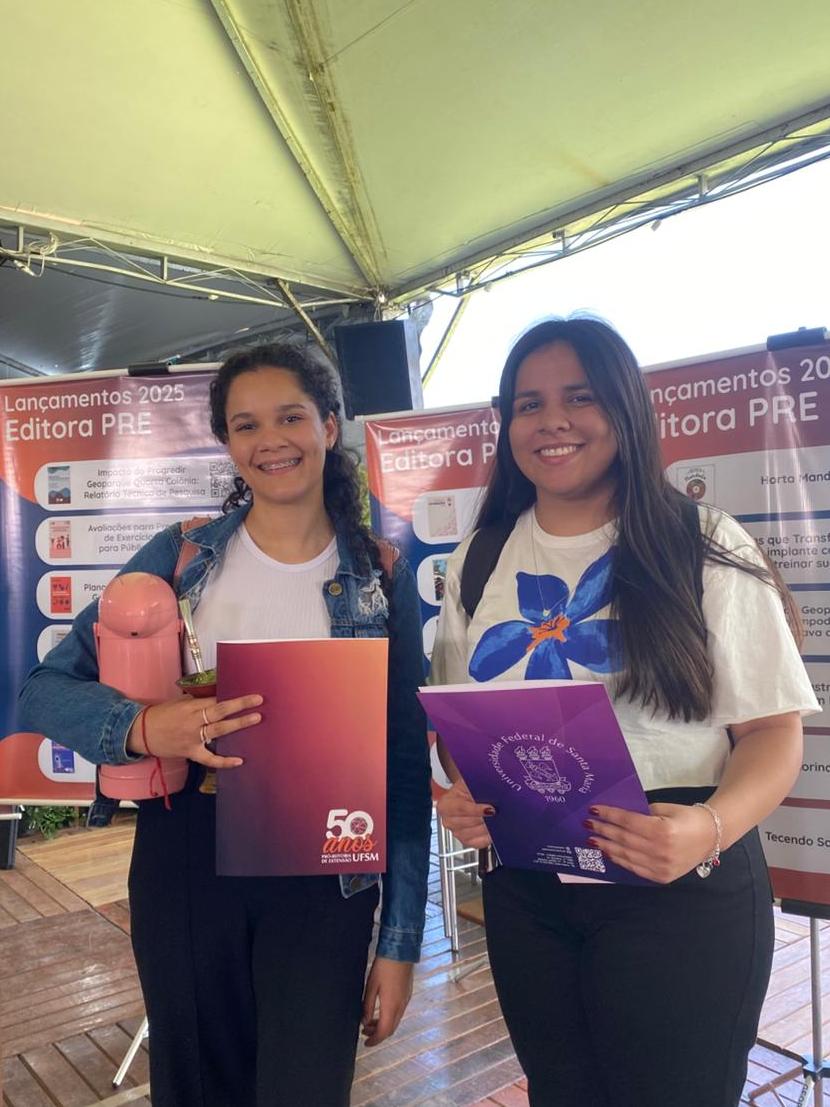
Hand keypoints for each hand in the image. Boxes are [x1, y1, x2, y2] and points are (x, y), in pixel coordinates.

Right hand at [125, 694, 262, 769]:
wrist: (140, 732)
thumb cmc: (160, 715)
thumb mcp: (179, 703)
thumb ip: (197, 701)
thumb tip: (216, 696)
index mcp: (190, 707)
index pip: (215, 699)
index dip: (231, 696)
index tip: (246, 693)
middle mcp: (193, 721)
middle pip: (220, 711)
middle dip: (240, 705)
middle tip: (257, 700)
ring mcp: (193, 738)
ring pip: (219, 730)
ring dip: (238, 724)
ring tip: (255, 718)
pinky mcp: (191, 752)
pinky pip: (209, 758)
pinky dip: (224, 761)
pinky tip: (239, 760)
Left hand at [361, 957, 412, 1046]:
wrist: (401, 950)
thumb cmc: (384, 966)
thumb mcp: (370, 986)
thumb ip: (367, 1005)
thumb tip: (364, 1020)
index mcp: (391, 1006)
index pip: (383, 1031)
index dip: (374, 1040)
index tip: (366, 1043)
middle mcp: (401, 1006)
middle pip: (391, 1029)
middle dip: (378, 1034)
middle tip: (365, 1032)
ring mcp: (406, 999)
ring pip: (395, 1021)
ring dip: (383, 1025)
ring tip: (370, 1020)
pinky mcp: (407, 993)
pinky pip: (399, 1012)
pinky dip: (389, 1016)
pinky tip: (380, 1010)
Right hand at [436, 779, 492, 848]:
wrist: (469, 795)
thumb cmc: (468, 788)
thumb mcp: (468, 782)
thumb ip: (475, 786)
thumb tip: (487, 790)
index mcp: (445, 804)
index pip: (460, 808)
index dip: (476, 809)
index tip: (490, 807)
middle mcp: (448, 820)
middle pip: (469, 822)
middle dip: (484, 818)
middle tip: (496, 813)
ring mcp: (457, 832)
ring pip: (475, 833)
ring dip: (487, 827)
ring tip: (496, 819)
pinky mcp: (467, 841)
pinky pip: (479, 842)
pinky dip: (487, 836)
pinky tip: (493, 829)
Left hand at [584, 802, 721, 883]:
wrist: (711, 837)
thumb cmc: (687, 817)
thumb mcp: (665, 809)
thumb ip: (643, 813)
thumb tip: (618, 816)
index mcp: (663, 830)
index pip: (628, 822)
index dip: (609, 816)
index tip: (593, 810)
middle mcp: (661, 851)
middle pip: (624, 839)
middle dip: (603, 831)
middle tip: (587, 824)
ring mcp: (662, 867)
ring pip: (626, 856)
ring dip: (607, 848)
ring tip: (592, 840)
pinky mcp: (662, 878)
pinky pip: (635, 869)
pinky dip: (620, 861)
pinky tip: (608, 853)